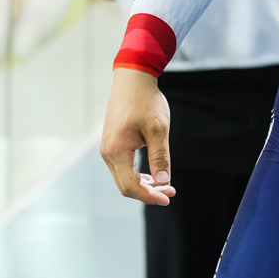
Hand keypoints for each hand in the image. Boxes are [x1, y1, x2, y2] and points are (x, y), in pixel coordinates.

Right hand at [101, 67, 173, 204]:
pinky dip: (138, 175)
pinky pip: (123, 167)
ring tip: (166, 185)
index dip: (150, 196)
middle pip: (125, 185)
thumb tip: (163, 182)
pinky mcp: (112, 144)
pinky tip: (154, 175)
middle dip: (148, 193)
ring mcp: (108, 148)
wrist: (133, 79)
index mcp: (116, 151)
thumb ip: (160, 157)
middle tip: (171, 192)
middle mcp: (107, 153)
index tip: (168, 197)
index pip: (131, 186)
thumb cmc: (146, 102)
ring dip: (144, 185)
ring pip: (124, 178)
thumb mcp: (158, 129)